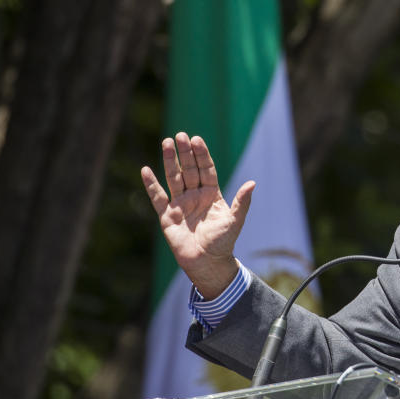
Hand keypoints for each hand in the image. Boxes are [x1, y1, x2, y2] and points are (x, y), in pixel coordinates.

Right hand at [141, 132, 254, 298]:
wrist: (207, 263)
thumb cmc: (223, 242)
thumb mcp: (234, 221)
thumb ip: (242, 202)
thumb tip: (252, 183)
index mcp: (211, 194)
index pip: (206, 169)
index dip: (202, 155)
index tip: (197, 139)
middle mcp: (195, 195)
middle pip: (189, 169)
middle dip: (185, 153)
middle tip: (181, 135)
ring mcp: (180, 204)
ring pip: (174, 178)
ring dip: (170, 161)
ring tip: (166, 142)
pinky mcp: (167, 216)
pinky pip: (157, 197)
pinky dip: (151, 185)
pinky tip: (146, 170)